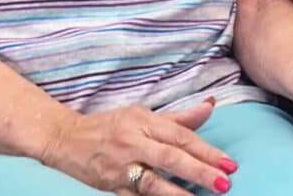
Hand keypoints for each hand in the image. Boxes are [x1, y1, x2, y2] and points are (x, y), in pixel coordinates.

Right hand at [40, 99, 234, 194]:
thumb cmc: (109, 125)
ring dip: (179, 192)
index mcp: (143, 121)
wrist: (64, 138)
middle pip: (171, 157)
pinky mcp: (109, 186)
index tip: (228, 163)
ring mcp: (120, 166)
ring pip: (153, 181)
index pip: (181, 136)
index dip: (206, 150)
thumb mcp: (143, 115)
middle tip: (224, 182)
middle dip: (199, 170)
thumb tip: (210, 106)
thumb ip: (178, 117)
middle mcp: (133, 141)